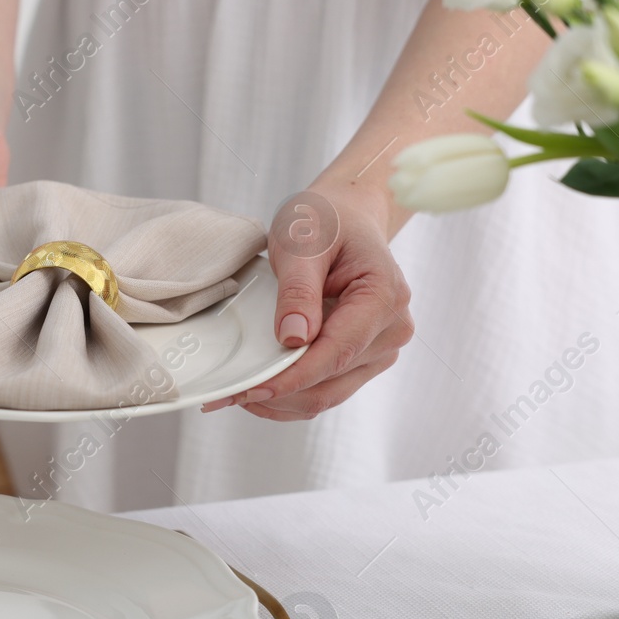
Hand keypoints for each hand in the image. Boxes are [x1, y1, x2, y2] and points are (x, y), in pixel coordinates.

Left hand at [202, 181, 413, 420]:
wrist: (346, 217)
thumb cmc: (325, 221)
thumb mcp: (302, 243)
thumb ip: (298, 290)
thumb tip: (293, 339)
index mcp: (384, 297)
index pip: (336, 352)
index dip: (291, 378)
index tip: (250, 389)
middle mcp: (391, 330)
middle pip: (331, 381)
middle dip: (278, 393)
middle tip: (227, 394)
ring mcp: (381, 348)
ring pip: (329, 394)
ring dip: (282, 401)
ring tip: (237, 394)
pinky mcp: (365, 358)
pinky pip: (328, 389)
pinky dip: (293, 396)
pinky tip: (261, 390)